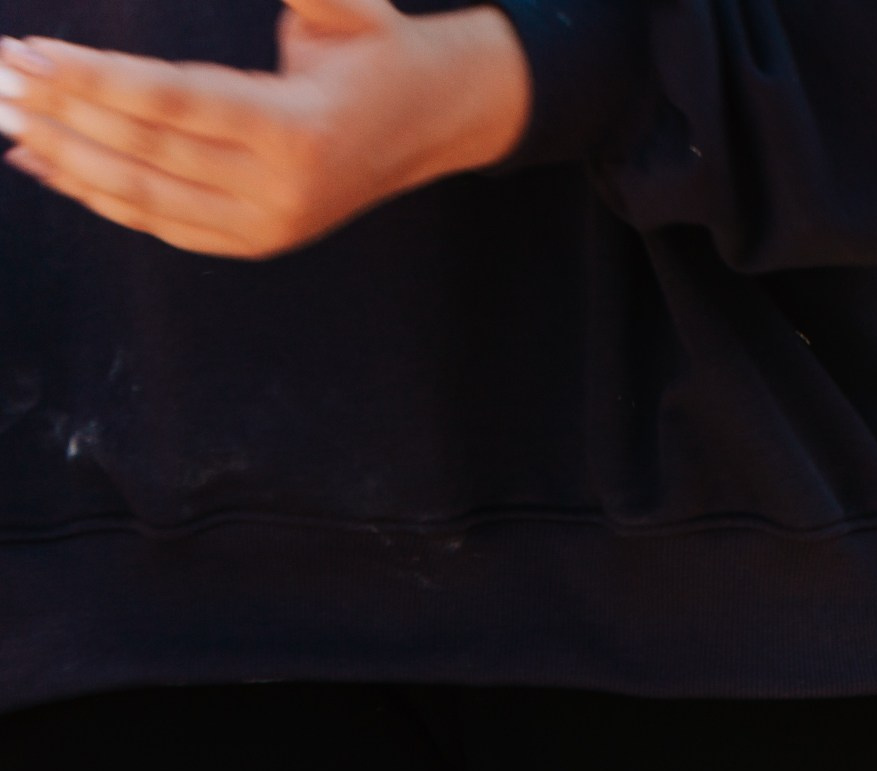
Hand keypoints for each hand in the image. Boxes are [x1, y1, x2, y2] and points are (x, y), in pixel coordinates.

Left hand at [0, 0, 528, 258]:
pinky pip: (164, 222)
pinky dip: (102, 197)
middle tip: (3, 77)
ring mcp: (272, 224)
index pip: (174, 103)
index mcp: (301, 129)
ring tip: (11, 122)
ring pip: (146, 195)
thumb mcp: (351, 6)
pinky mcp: (259, 241)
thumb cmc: (378, 50)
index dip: (94, 79)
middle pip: (148, 150)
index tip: (32, 53)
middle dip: (65, 112)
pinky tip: (50, 167)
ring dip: (69, 159)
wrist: (432, 119)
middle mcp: (284, 189)